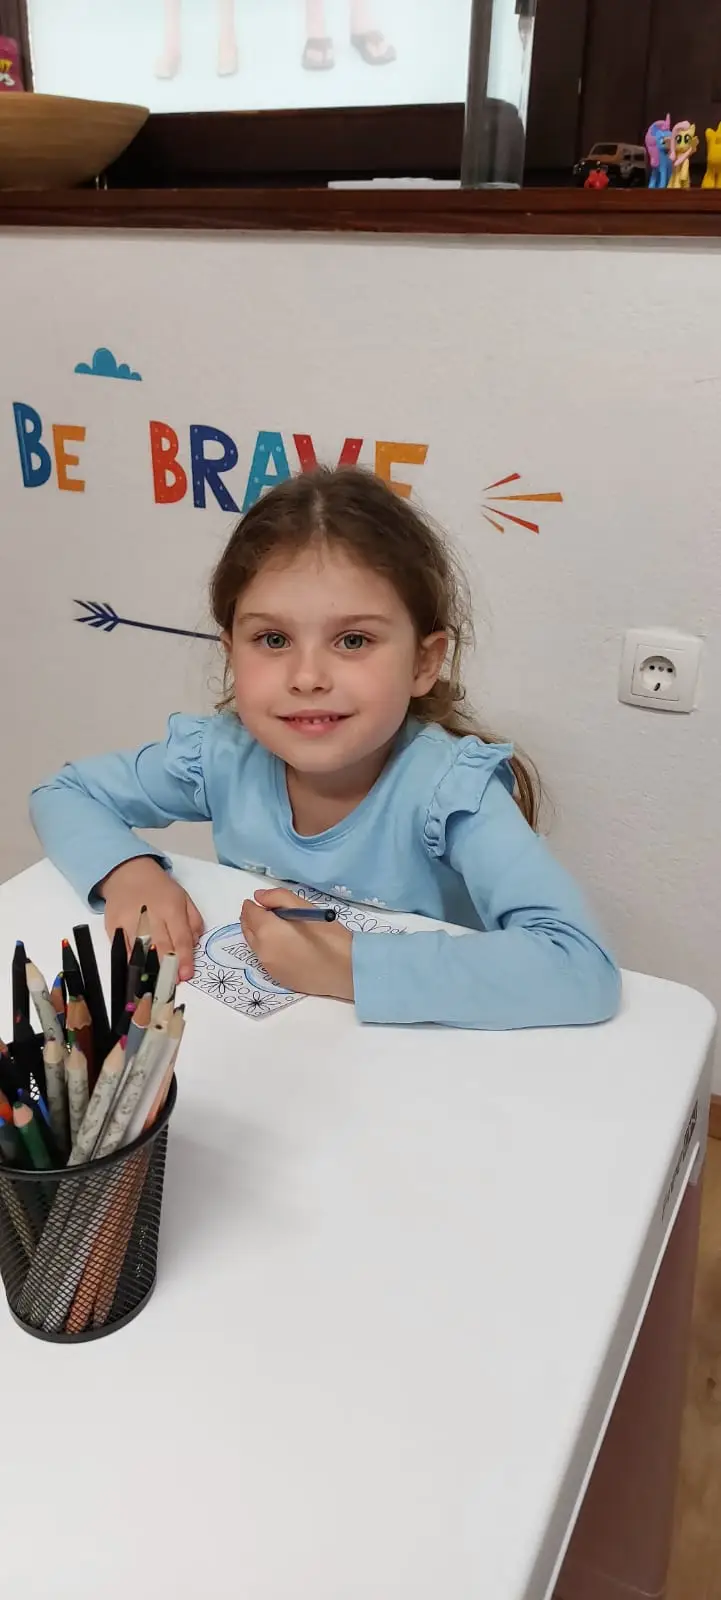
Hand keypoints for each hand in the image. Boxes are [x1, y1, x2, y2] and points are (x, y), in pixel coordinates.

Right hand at [100, 857, 203, 981]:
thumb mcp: (184, 898)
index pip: (180, 937)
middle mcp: (150, 914)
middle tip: (173, 984)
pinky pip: (123, 949)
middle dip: (168, 967)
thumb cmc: (160, 889)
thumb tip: (194, 945)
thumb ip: (193, 922)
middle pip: (160, 946)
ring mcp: (129, 920)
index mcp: (171, 907)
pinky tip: (137, 973)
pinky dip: (130, 962)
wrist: (127, 873)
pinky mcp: (113, 926)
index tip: (187, 975)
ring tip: (157, 983)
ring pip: (140, 950)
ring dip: (149, 969)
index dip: (184, 958)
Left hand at [241, 887, 353, 1002]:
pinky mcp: (277, 978)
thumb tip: (259, 897)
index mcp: (267, 930)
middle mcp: (262, 950)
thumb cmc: (329, 936)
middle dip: (252, 919)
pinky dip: (268, 949)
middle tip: (265, 912)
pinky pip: (265, 959)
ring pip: (255, 946)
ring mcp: (268, 967)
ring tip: (277, 928)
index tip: (261, 902)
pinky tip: (285, 946)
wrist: (346, 972)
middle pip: (248, 930)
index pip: (249, 913)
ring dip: (259, 934)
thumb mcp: (306, 907)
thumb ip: (278, 897)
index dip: (253, 905)